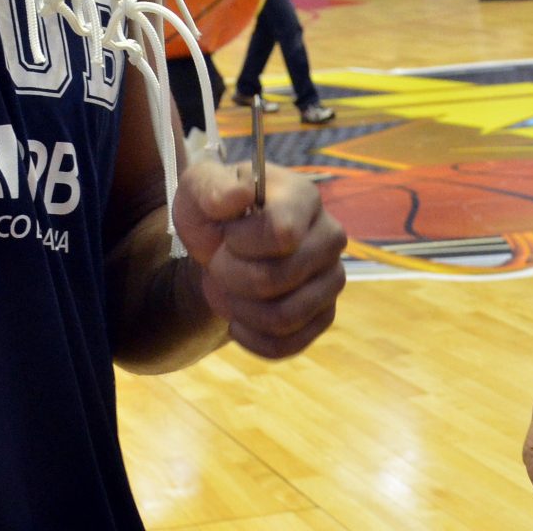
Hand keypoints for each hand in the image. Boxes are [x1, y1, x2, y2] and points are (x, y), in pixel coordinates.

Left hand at [173, 157, 346, 359]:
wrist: (222, 244)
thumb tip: (239, 194)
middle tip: (218, 262)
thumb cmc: (214, 211)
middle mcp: (329, 237)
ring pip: (283, 317)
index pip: (281, 233)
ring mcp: (332, 279)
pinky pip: (289, 344)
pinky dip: (252, 338)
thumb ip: (213, 189)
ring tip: (228, 287)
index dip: (241, 242)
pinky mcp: (325, 315)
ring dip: (239, 308)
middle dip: (229, 275)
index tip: (227, 234)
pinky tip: (238, 320)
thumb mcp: (199, 189)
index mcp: (303, 197)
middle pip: (274, 278)